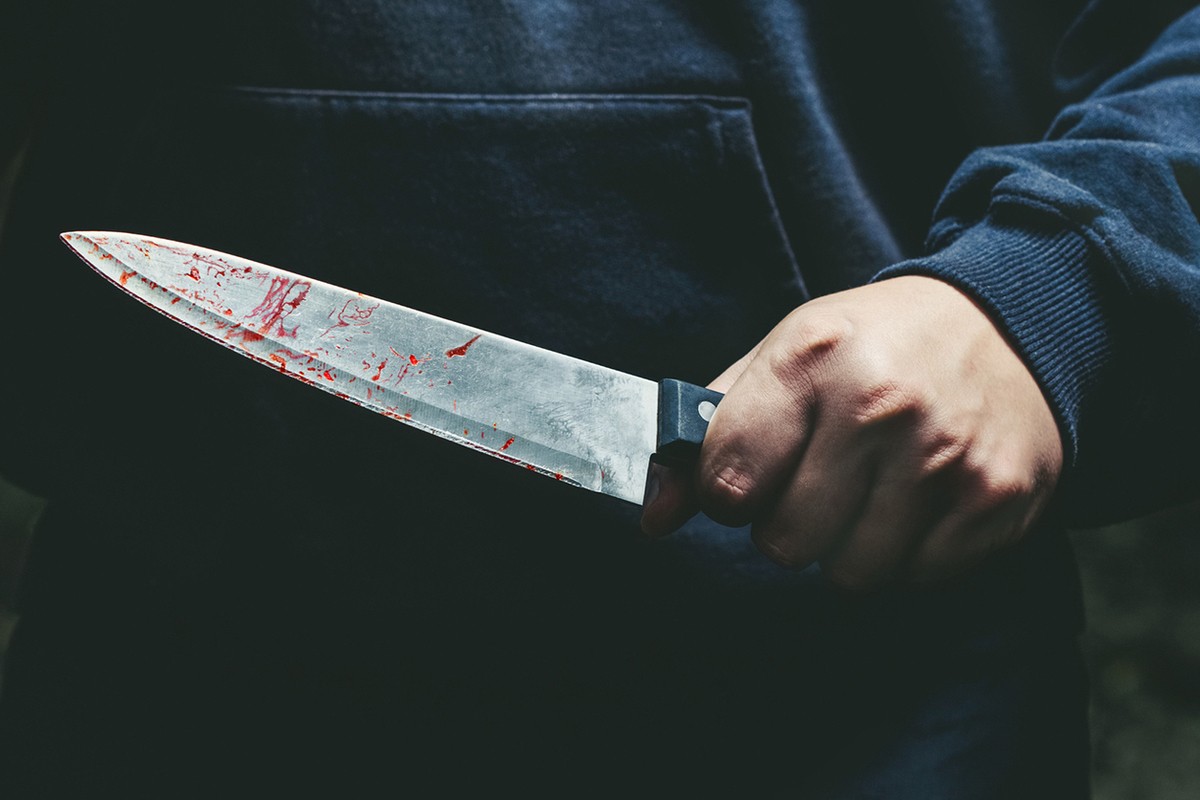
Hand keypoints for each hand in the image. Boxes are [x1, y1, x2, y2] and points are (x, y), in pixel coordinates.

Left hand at [641, 276, 1062, 589]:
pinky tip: (918, 500)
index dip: (726, 492)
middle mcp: (879, 407)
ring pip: (851, 572)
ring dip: (847, 546)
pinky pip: (915, 577)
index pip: (728, 480)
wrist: (1010, 323)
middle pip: (785, 541)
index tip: (745, 479)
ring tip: (869, 491)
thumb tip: (655, 514)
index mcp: (811, 358)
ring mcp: (944, 456)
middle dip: (787, 525)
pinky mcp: (995, 499)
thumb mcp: (783, 355)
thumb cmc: (876, 344)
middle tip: (816, 484)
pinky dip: (907, 553)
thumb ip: (708, 433)